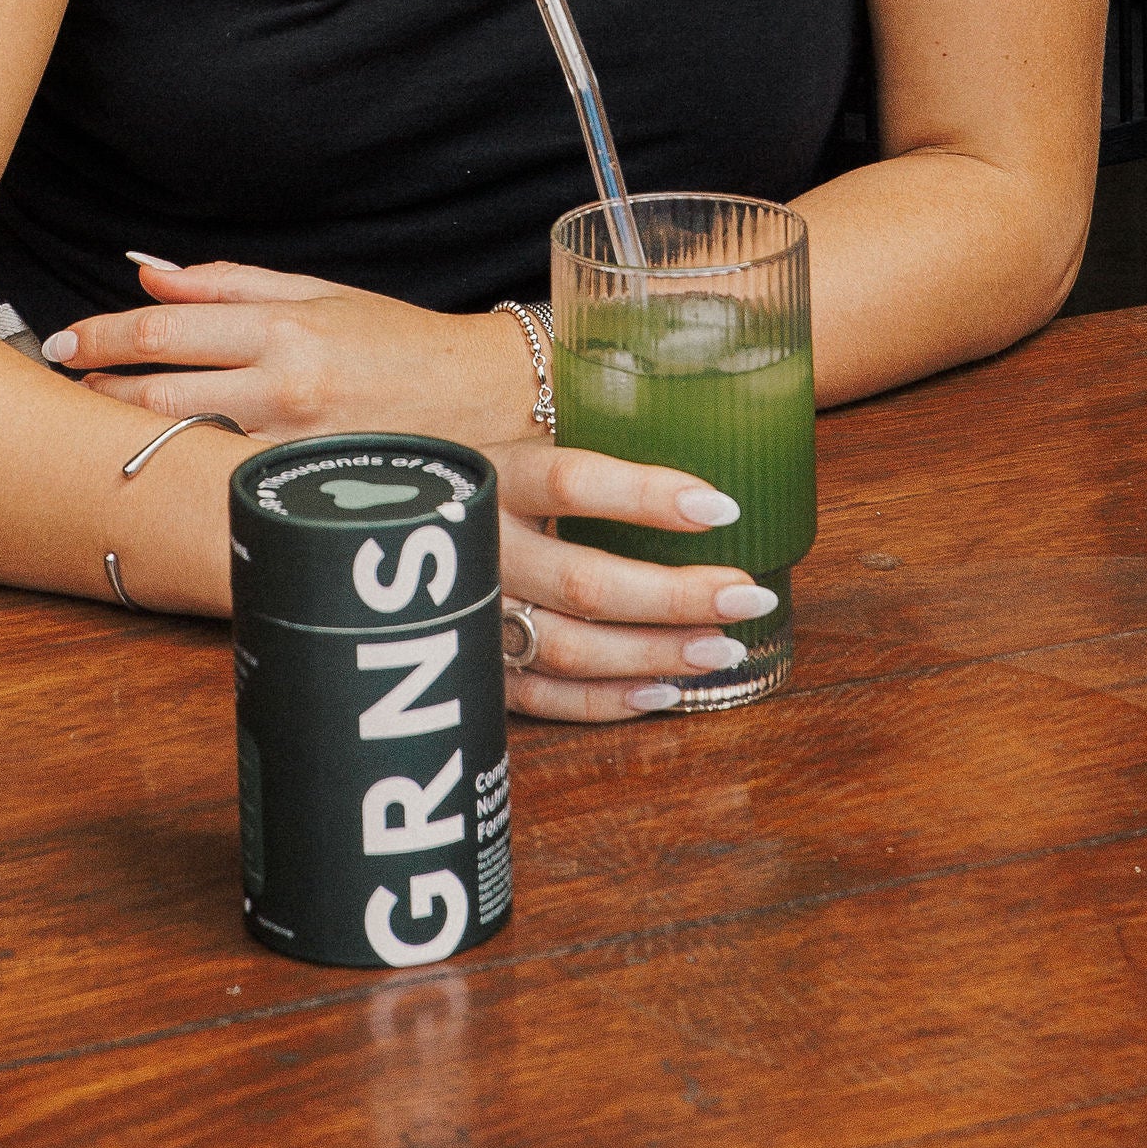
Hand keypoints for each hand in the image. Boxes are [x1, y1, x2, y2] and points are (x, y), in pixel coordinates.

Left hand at [49, 254, 534, 445]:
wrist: (481, 398)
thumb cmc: (397, 341)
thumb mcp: (317, 293)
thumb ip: (228, 284)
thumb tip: (149, 272)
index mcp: (283, 327)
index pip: (167, 329)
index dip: (103, 336)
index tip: (62, 341)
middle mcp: (284, 386)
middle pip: (160, 394)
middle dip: (101, 392)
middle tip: (65, 389)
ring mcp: (294, 447)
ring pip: (185, 446)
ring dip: (132, 437)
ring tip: (96, 430)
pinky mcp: (308, 491)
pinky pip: (228, 483)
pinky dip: (187, 473)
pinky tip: (162, 472)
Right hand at [494, 437, 778, 722]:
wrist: (400, 525)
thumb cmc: (495, 483)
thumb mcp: (527, 447)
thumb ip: (594, 450)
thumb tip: (698, 448)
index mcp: (499, 478)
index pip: (574, 481)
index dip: (647, 496)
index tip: (722, 507)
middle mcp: (484, 548)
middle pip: (584, 580)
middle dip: (676, 594)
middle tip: (746, 595)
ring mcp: (475, 614)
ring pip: (571, 647)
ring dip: (655, 653)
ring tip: (722, 648)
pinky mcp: (476, 667)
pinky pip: (545, 698)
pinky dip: (608, 701)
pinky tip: (664, 690)